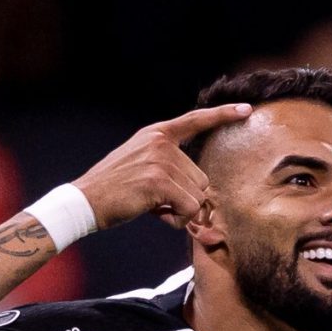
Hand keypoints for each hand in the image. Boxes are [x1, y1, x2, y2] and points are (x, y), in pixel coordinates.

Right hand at [70, 102, 255, 229]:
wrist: (84, 201)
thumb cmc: (113, 190)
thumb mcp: (140, 165)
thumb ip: (168, 167)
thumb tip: (202, 194)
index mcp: (156, 135)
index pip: (195, 120)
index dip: (223, 115)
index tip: (247, 110)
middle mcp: (161, 143)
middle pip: (201, 178)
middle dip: (185, 197)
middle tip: (156, 201)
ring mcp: (160, 160)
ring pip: (197, 195)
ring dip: (180, 210)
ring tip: (151, 206)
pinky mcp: (159, 181)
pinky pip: (189, 208)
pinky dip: (177, 220)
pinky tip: (155, 214)